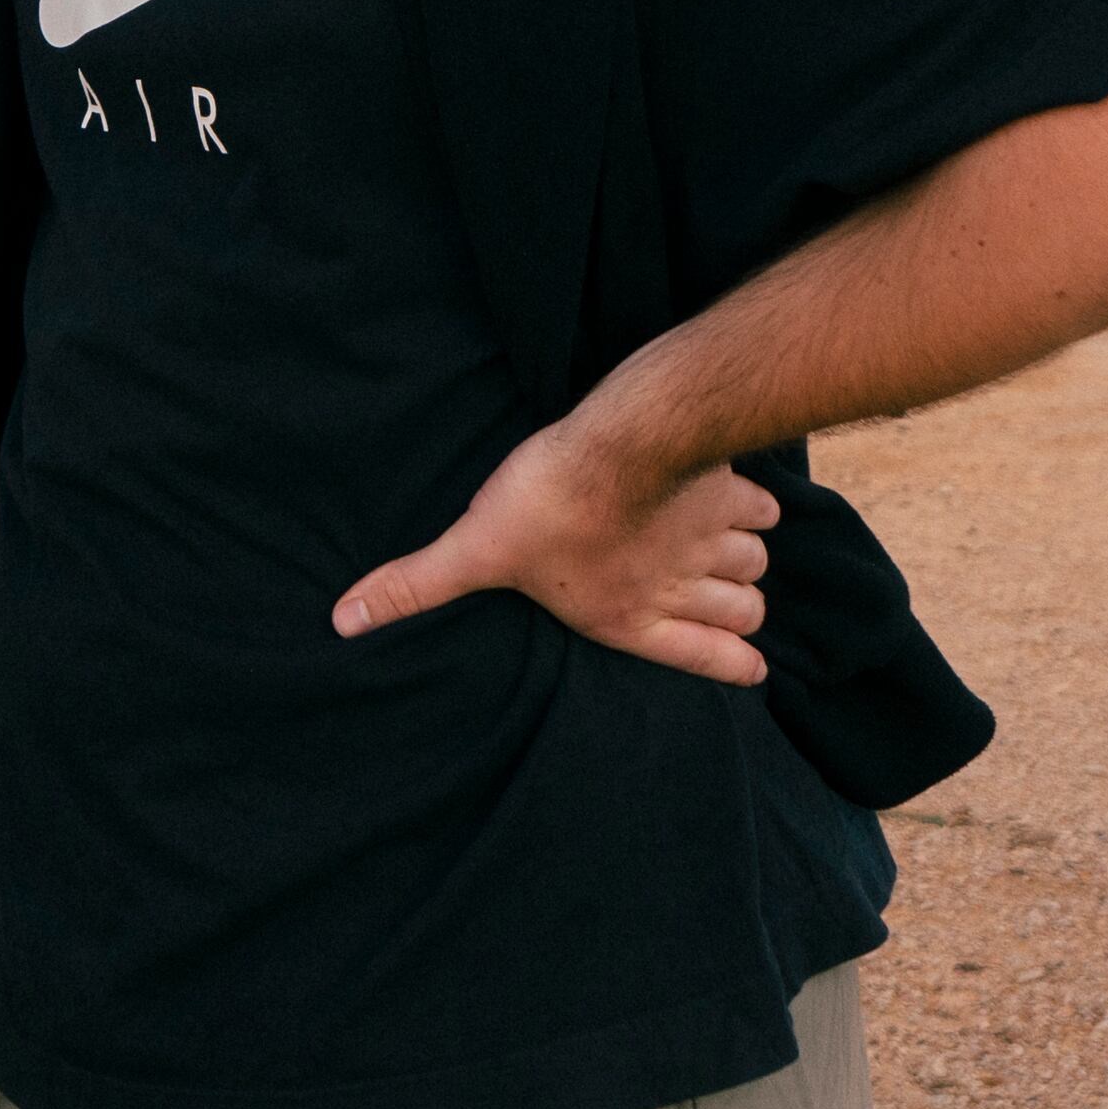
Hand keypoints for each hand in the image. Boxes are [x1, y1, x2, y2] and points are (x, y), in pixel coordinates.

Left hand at [332, 422, 779, 686]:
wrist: (610, 445)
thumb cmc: (540, 506)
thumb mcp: (471, 551)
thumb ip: (413, 587)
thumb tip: (342, 620)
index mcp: (628, 617)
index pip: (703, 658)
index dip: (731, 663)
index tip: (750, 662)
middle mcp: (681, 587)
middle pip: (743, 612)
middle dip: (736, 605)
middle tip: (714, 586)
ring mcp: (712, 542)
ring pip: (754, 565)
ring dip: (742, 556)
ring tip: (718, 541)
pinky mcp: (729, 493)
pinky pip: (764, 512)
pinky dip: (754, 507)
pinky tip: (732, 495)